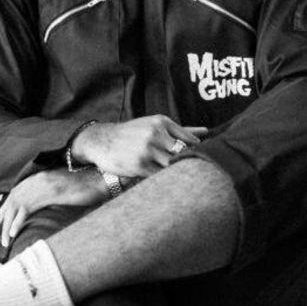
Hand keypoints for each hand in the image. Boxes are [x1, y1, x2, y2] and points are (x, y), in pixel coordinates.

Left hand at [0, 168, 105, 248]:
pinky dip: (17, 222)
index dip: (8, 204)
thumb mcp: (65, 189)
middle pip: (14, 198)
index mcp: (42, 176)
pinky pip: (26, 209)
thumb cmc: (87, 186)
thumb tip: (47, 204)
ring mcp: (43, 185)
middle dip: (4, 216)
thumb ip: (53, 193)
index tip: (1, 217)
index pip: (18, 190)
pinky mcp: (48, 193)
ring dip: (8, 224)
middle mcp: (39, 179)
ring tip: (5, 239)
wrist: (100, 179)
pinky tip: (14, 233)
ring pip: (17, 206)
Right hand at [72, 116, 206, 177]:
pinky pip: (159, 176)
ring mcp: (147, 150)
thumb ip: (180, 131)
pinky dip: (163, 180)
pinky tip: (166, 182)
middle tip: (197, 174)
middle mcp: (155, 134)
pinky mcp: (139, 165)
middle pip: (183, 154)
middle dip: (189, 164)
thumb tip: (205, 132)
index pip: (189, 141)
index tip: (199, 161)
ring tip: (183, 181)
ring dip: (177, 174)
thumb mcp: (154, 126)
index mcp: (161, 122)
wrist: (101, 140)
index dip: (196, 153)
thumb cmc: (132, 133)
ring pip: (172, 166)